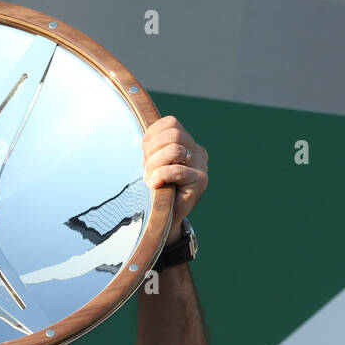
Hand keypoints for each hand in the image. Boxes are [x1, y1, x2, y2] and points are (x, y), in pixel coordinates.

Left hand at [142, 116, 207, 243]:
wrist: (165, 220)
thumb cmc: (157, 191)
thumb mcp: (153, 165)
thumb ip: (153, 148)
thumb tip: (143, 137)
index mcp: (187, 143)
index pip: (171, 123)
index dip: (152, 135)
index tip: (143, 153)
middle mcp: (197, 151)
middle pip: (173, 133)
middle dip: (152, 149)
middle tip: (145, 168)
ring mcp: (201, 166)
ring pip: (175, 150)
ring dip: (155, 163)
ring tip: (149, 178)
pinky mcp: (201, 181)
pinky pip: (177, 170)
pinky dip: (160, 175)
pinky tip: (154, 185)